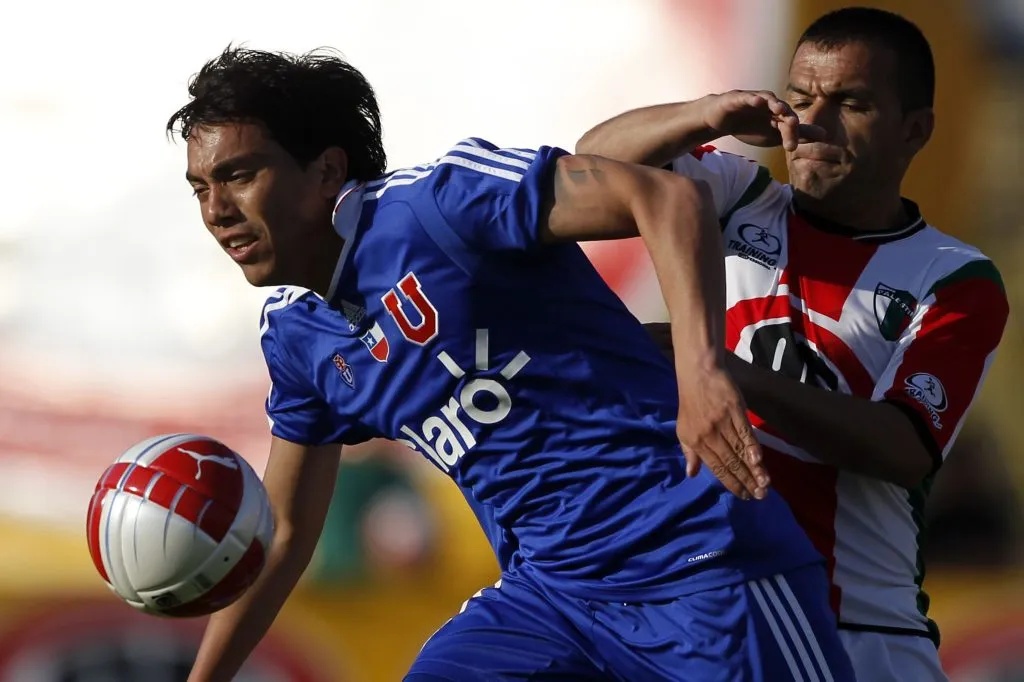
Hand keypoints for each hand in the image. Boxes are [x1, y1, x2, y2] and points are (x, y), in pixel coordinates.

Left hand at [676, 362, 768, 499]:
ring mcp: (722, 422)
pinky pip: (745, 432)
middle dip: (746, 481)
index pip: (716, 468)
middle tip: (760, 496)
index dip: (731, 483)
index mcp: (696, 442)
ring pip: (739, 450)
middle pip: (730, 462)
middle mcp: (708, 435)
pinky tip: (759, 460)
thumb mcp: (683, 430)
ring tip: (764, 484)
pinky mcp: (734, 410)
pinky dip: (752, 447)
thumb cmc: (691, 403)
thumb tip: (691, 474)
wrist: (698, 374)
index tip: (743, 496)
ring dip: (753, 469)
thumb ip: (690, 453)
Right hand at [700, 90, 826, 151]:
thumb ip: (799, 133)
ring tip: (780, 109)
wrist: (721, 121)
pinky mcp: (738, 98)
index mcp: (778, 114)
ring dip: (774, 103)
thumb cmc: (749, 126)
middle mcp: (769, 104)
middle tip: (791, 129)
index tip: (791, 148)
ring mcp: (754, 99)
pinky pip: (747, 97)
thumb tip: (825, 134)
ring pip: (768, 99)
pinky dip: (753, 98)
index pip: (790, 123)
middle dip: (787, 120)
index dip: (792, 134)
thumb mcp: (774, 134)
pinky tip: (758, 102)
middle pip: (782, 111)